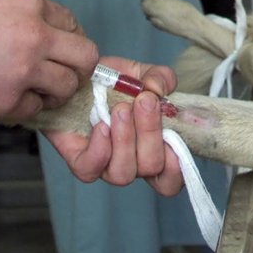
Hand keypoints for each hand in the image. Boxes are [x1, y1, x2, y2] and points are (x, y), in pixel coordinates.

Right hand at [0, 0, 99, 121]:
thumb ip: (27, 17)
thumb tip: (52, 34)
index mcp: (31, 7)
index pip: (74, 25)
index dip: (68, 41)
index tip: (59, 53)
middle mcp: (35, 36)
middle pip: (86, 58)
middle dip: (78, 69)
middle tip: (62, 76)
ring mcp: (22, 71)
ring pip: (67, 87)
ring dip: (55, 91)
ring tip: (33, 90)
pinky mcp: (6, 101)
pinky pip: (35, 109)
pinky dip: (25, 107)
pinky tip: (5, 98)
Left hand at [44, 56, 183, 194]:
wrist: (75, 79)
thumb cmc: (111, 82)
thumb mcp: (140, 73)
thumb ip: (160, 77)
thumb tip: (159, 90)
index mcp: (154, 147)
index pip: (170, 180)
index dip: (177, 170)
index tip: (174, 139)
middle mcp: (132, 162)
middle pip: (151, 167)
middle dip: (150, 132)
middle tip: (144, 101)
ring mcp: (105, 165)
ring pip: (123, 173)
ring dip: (126, 139)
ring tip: (120, 109)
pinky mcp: (79, 161)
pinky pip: (90, 169)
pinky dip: (100, 148)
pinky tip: (101, 125)